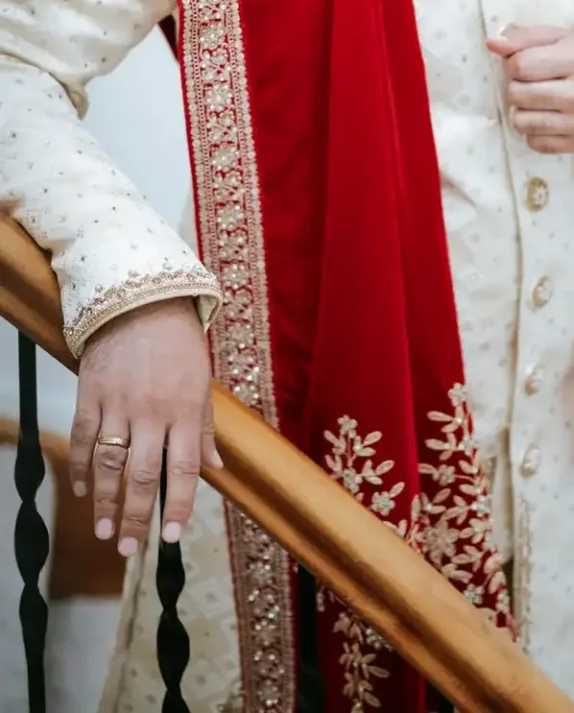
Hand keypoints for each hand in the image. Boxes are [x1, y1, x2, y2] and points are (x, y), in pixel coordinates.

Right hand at [68, 297, 220, 555]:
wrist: (141, 300)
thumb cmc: (179, 343)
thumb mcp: (202, 382)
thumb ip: (204, 428)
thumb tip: (216, 469)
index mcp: (185, 409)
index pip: (184, 469)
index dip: (180, 506)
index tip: (172, 539)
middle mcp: (152, 412)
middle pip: (142, 476)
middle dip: (136, 518)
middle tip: (129, 550)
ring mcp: (117, 404)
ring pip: (109, 465)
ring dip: (106, 504)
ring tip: (104, 534)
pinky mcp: (90, 395)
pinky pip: (82, 439)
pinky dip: (79, 468)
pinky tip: (81, 492)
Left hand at [487, 25, 573, 154]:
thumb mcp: (556, 37)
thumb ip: (522, 37)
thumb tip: (491, 44)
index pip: (520, 65)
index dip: (512, 64)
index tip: (523, 65)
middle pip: (517, 94)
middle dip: (516, 87)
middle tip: (531, 83)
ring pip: (521, 122)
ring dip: (521, 110)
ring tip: (536, 101)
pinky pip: (533, 142)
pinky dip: (533, 131)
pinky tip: (547, 117)